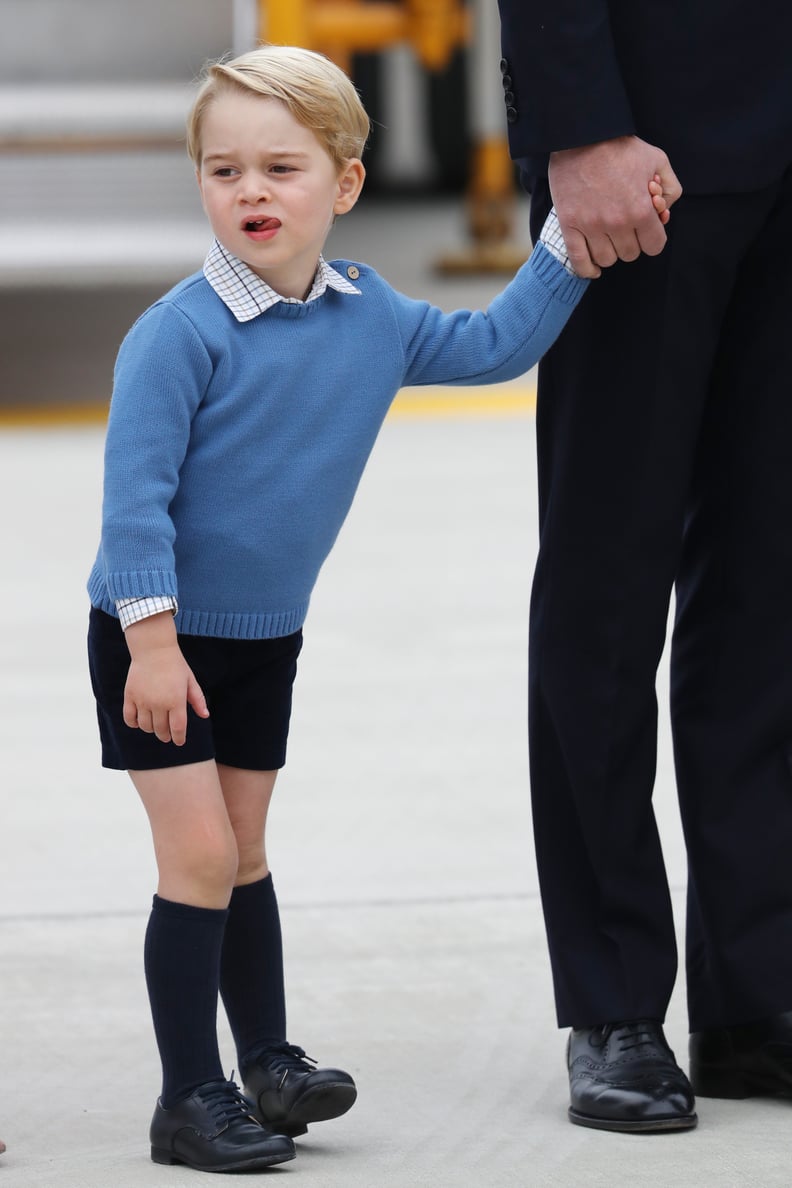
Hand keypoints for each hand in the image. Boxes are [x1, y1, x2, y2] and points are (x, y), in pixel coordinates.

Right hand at [123, 611, 208, 745]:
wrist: (153, 649)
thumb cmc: (175, 665)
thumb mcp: (190, 681)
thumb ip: (197, 700)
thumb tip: (205, 716)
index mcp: (176, 701)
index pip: (178, 729)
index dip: (179, 738)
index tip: (179, 741)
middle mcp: (159, 703)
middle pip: (161, 730)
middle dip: (165, 736)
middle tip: (167, 735)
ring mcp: (143, 700)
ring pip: (145, 726)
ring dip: (151, 730)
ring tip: (155, 726)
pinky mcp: (130, 696)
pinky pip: (129, 718)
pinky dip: (134, 724)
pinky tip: (139, 722)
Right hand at [549, 136, 682, 277]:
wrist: (582, 136)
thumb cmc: (621, 147)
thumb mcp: (658, 159)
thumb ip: (670, 188)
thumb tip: (664, 213)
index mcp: (640, 210)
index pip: (654, 246)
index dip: (653, 238)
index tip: (646, 229)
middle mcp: (617, 223)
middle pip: (630, 254)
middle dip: (632, 242)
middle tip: (626, 226)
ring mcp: (591, 226)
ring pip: (607, 259)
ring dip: (610, 251)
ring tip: (608, 236)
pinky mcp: (569, 225)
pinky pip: (579, 261)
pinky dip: (587, 269)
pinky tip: (593, 268)